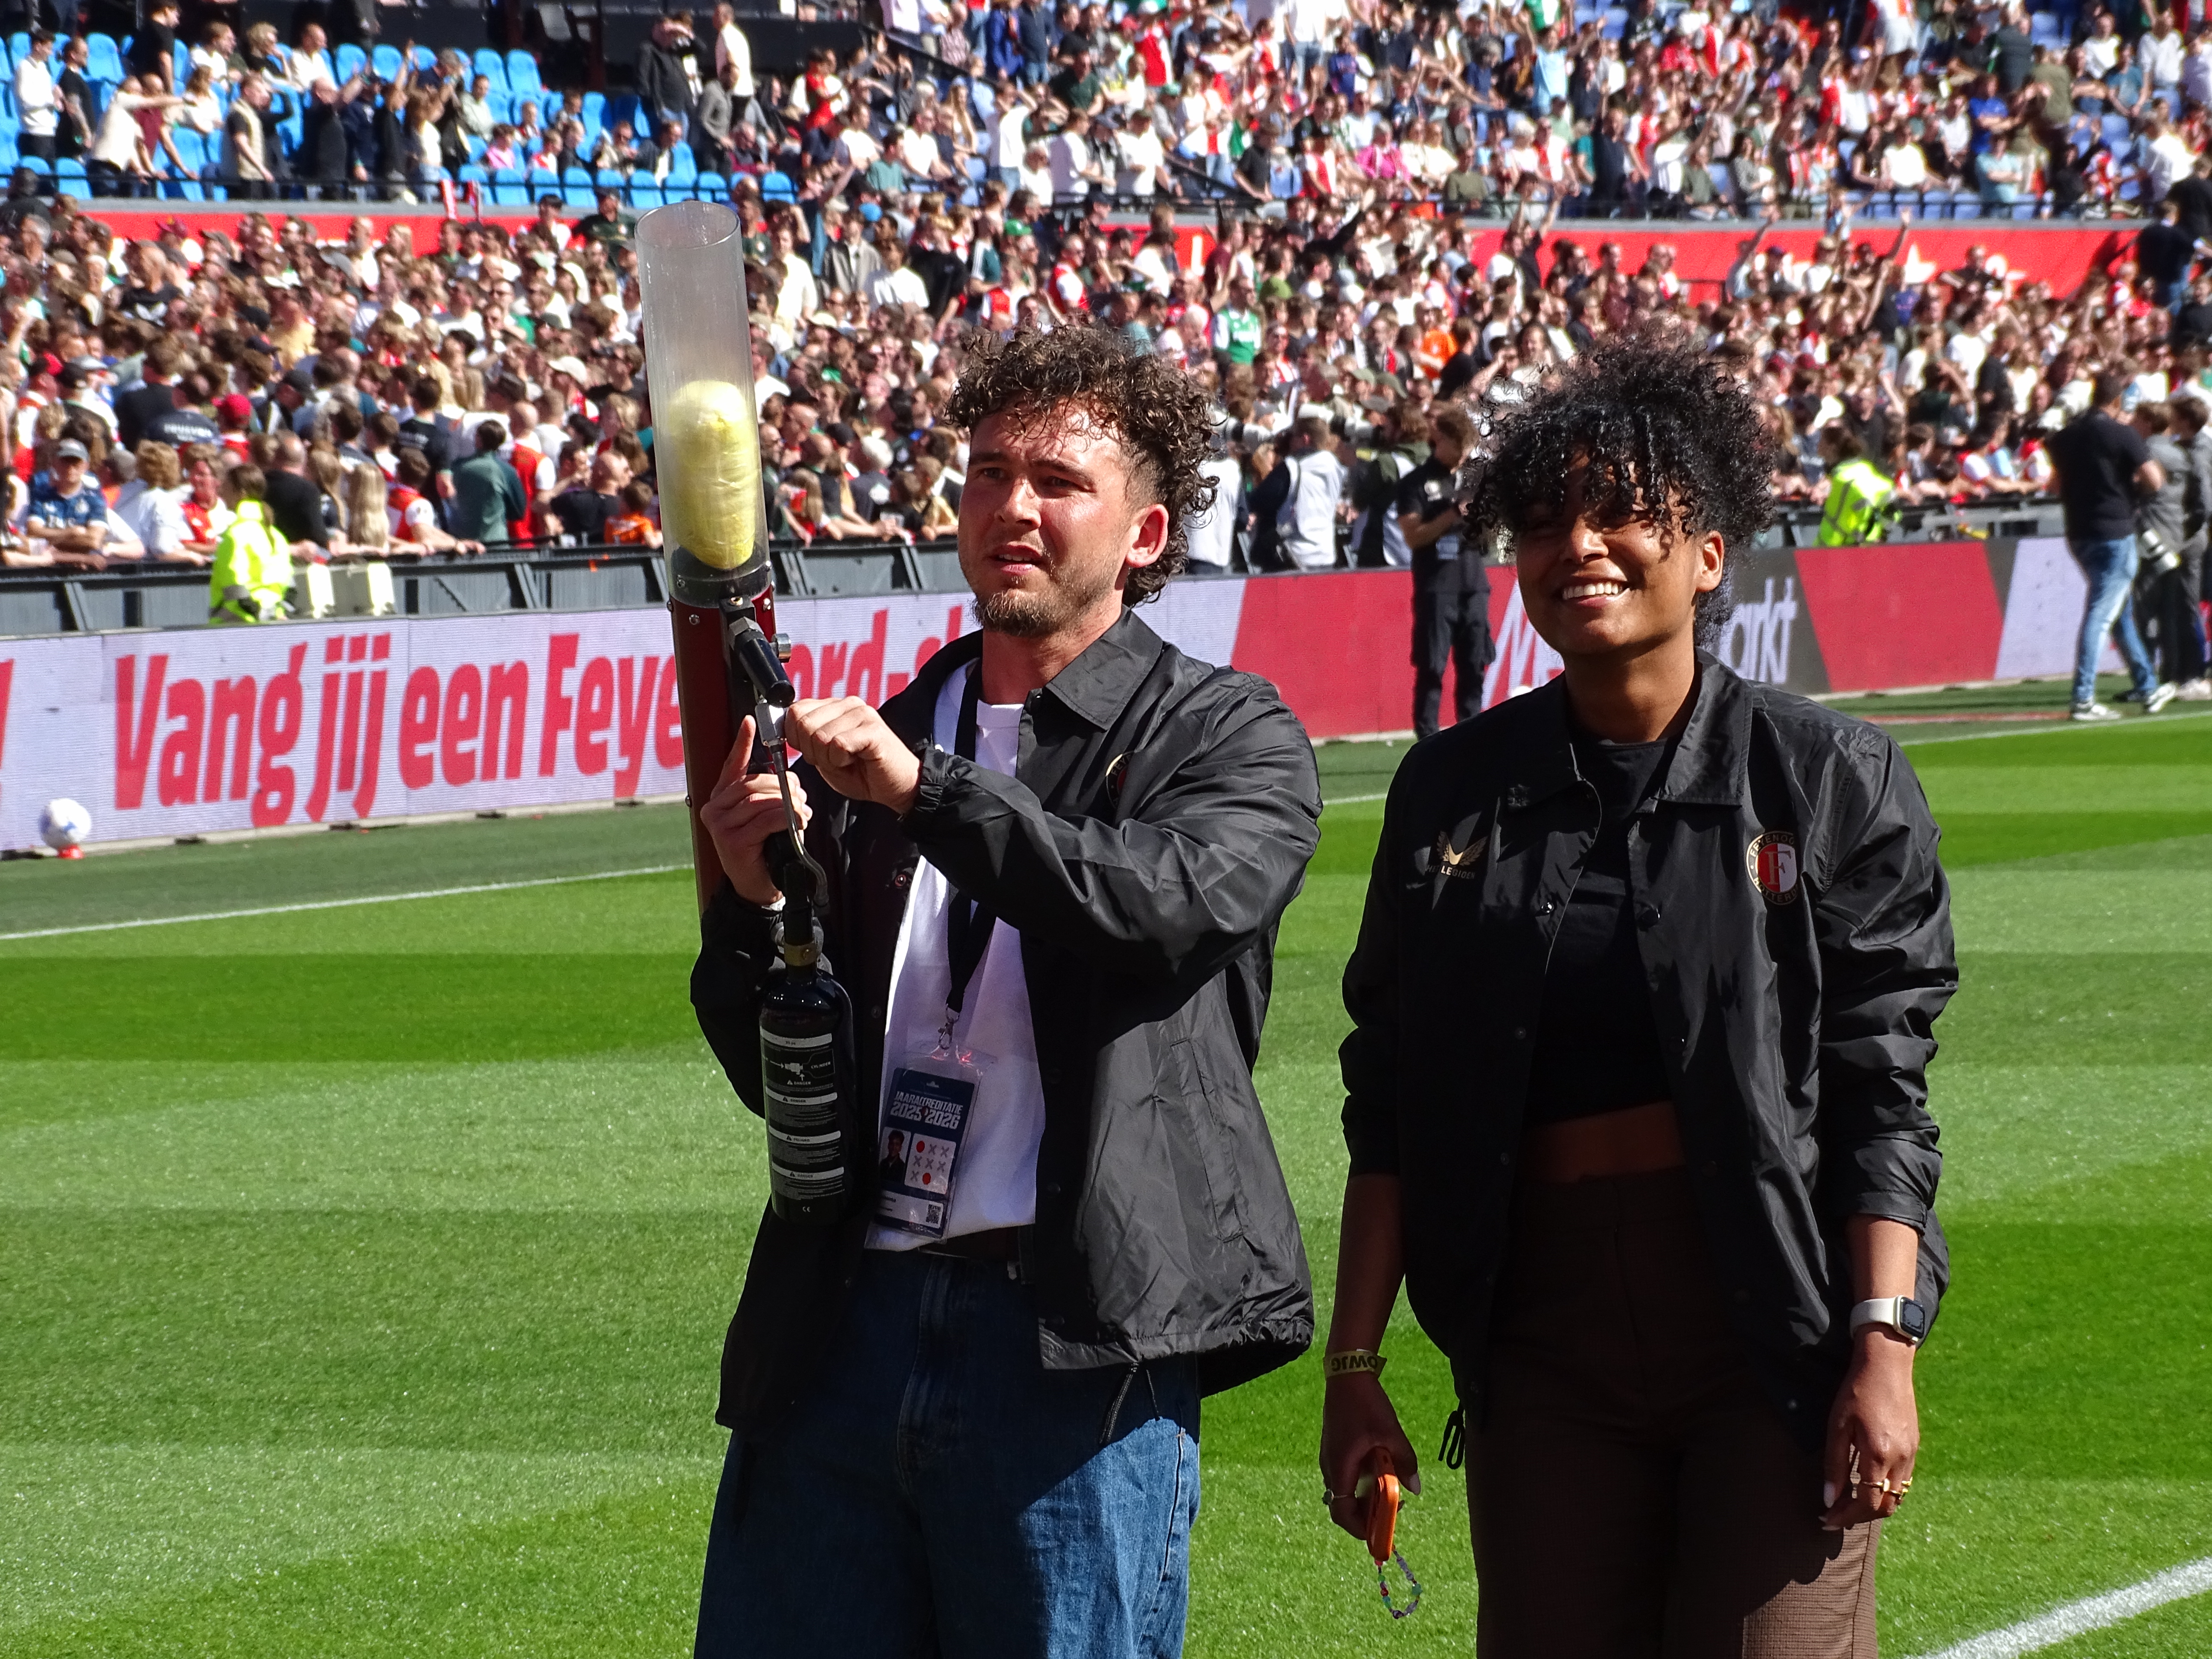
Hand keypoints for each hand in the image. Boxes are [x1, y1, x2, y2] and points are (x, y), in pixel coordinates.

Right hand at [701, 715, 810, 905]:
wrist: (758, 888)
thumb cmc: (764, 849)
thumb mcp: (764, 817)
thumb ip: (766, 795)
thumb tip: (786, 777)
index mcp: (720, 798)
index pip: (731, 765)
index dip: (741, 743)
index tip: (750, 721)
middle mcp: (713, 808)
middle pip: (753, 782)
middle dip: (783, 786)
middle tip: (803, 798)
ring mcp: (719, 825)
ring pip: (760, 800)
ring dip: (788, 804)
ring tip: (804, 813)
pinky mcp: (731, 841)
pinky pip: (765, 819)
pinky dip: (786, 819)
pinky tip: (798, 823)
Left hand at [784, 697, 920, 813]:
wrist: (898, 788)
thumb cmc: (861, 774)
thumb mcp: (823, 757)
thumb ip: (805, 740)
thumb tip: (784, 728)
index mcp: (833, 707)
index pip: (795, 710)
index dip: (796, 739)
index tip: (816, 753)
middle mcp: (847, 704)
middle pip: (803, 723)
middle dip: (812, 751)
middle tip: (835, 760)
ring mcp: (861, 714)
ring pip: (819, 736)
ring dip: (829, 759)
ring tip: (848, 761)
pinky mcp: (872, 729)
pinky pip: (838, 745)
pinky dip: (842, 762)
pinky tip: (857, 761)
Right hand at [1319, 1374, 1419, 1542]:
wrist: (1347, 1376)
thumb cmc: (1366, 1405)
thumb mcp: (1391, 1434)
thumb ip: (1404, 1463)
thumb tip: (1416, 1489)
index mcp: (1340, 1469)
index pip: (1342, 1513)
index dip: (1361, 1529)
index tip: (1382, 1535)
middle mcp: (1330, 1467)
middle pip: (1343, 1506)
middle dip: (1367, 1515)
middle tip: (1392, 1511)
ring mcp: (1330, 1458)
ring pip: (1345, 1491)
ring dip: (1366, 1497)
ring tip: (1391, 1489)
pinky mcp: (1335, 1450)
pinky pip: (1346, 1476)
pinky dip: (1363, 1482)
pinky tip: (1381, 1470)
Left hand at [1820, 1332, 1917, 1529]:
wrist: (1887, 1365)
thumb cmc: (1857, 1392)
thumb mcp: (1838, 1426)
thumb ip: (1834, 1465)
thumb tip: (1829, 1499)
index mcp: (1879, 1455)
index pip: (1867, 1503)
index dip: (1846, 1516)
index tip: (1826, 1520)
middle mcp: (1901, 1460)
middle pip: (1885, 1506)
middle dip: (1859, 1516)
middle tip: (1834, 1515)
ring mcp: (1911, 1454)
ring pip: (1897, 1497)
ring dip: (1873, 1506)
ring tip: (1848, 1503)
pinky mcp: (1915, 1447)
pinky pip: (1903, 1481)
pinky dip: (1885, 1491)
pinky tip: (1866, 1484)